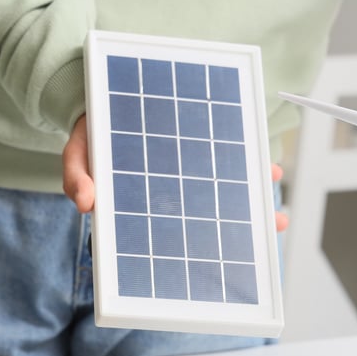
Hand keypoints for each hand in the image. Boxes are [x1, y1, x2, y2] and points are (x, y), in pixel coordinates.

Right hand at [63, 114, 289, 231]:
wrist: (99, 98)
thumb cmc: (91, 136)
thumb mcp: (78, 155)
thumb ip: (78, 177)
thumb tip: (84, 203)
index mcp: (147, 200)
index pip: (175, 227)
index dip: (200, 243)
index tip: (227, 257)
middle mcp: (173, 189)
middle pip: (209, 213)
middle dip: (241, 225)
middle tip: (271, 228)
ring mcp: (187, 169)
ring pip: (224, 188)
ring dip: (252, 196)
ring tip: (278, 207)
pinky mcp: (197, 143)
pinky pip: (227, 156)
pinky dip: (248, 160)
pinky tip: (270, 167)